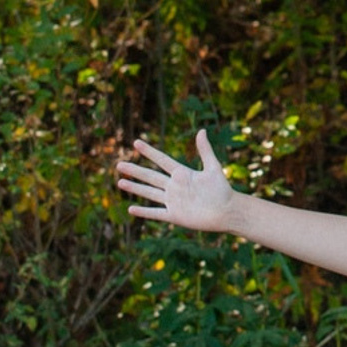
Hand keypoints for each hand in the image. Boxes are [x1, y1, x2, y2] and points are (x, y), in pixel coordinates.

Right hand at [115, 132, 238, 232]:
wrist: (227, 211)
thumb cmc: (222, 189)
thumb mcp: (213, 167)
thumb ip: (205, 150)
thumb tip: (202, 130)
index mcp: (182, 173)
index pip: (162, 160)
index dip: (149, 151)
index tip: (136, 142)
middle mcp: (174, 186)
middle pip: (150, 176)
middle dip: (135, 170)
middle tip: (119, 164)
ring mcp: (173, 201)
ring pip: (149, 193)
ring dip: (135, 188)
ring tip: (120, 182)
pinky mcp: (174, 215)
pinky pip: (156, 213)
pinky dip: (144, 212)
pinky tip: (131, 209)